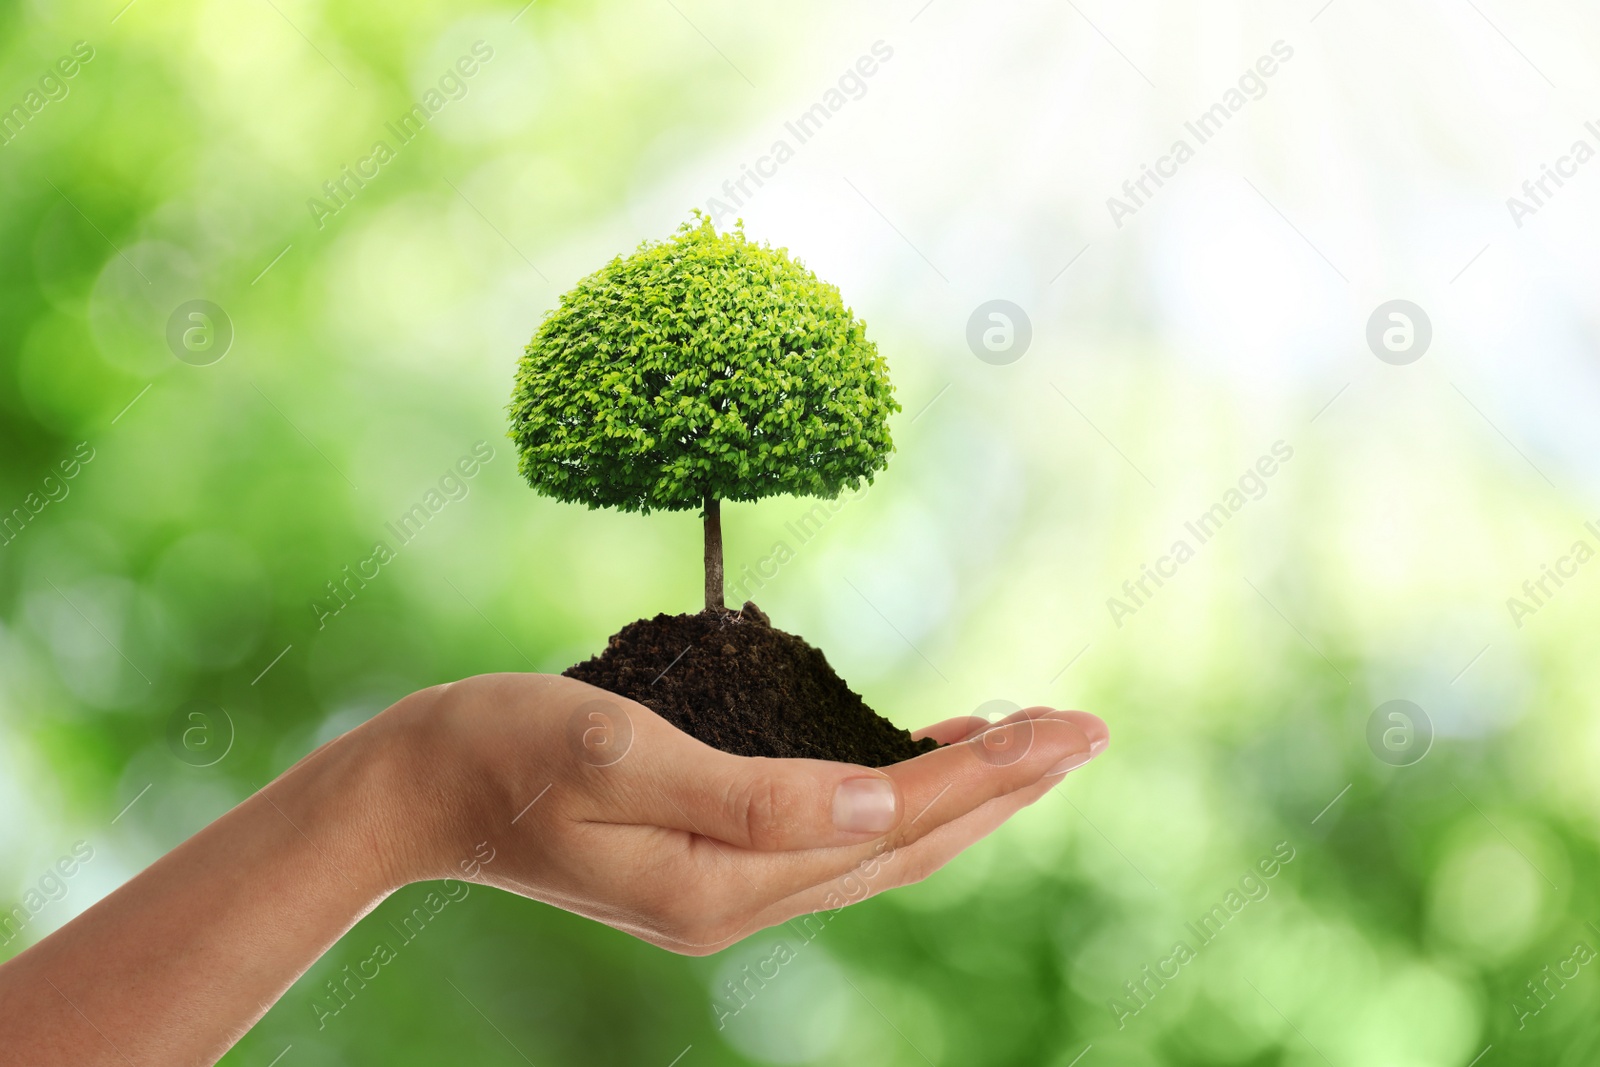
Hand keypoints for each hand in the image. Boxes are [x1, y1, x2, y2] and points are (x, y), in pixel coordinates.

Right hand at [373, 673, 1108, 953]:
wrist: (417, 789)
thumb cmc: (502, 748)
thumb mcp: (615, 752)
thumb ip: (750, 792)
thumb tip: (879, 799)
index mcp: (723, 881)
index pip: (890, 820)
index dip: (986, 772)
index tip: (1067, 727)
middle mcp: (737, 903)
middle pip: (904, 847)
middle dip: (1002, 789)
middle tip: (1084, 733)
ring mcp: (723, 892)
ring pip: (878, 849)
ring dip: (959, 797)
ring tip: (1025, 746)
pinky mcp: (709, 864)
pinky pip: (833, 841)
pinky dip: (893, 799)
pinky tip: (914, 760)